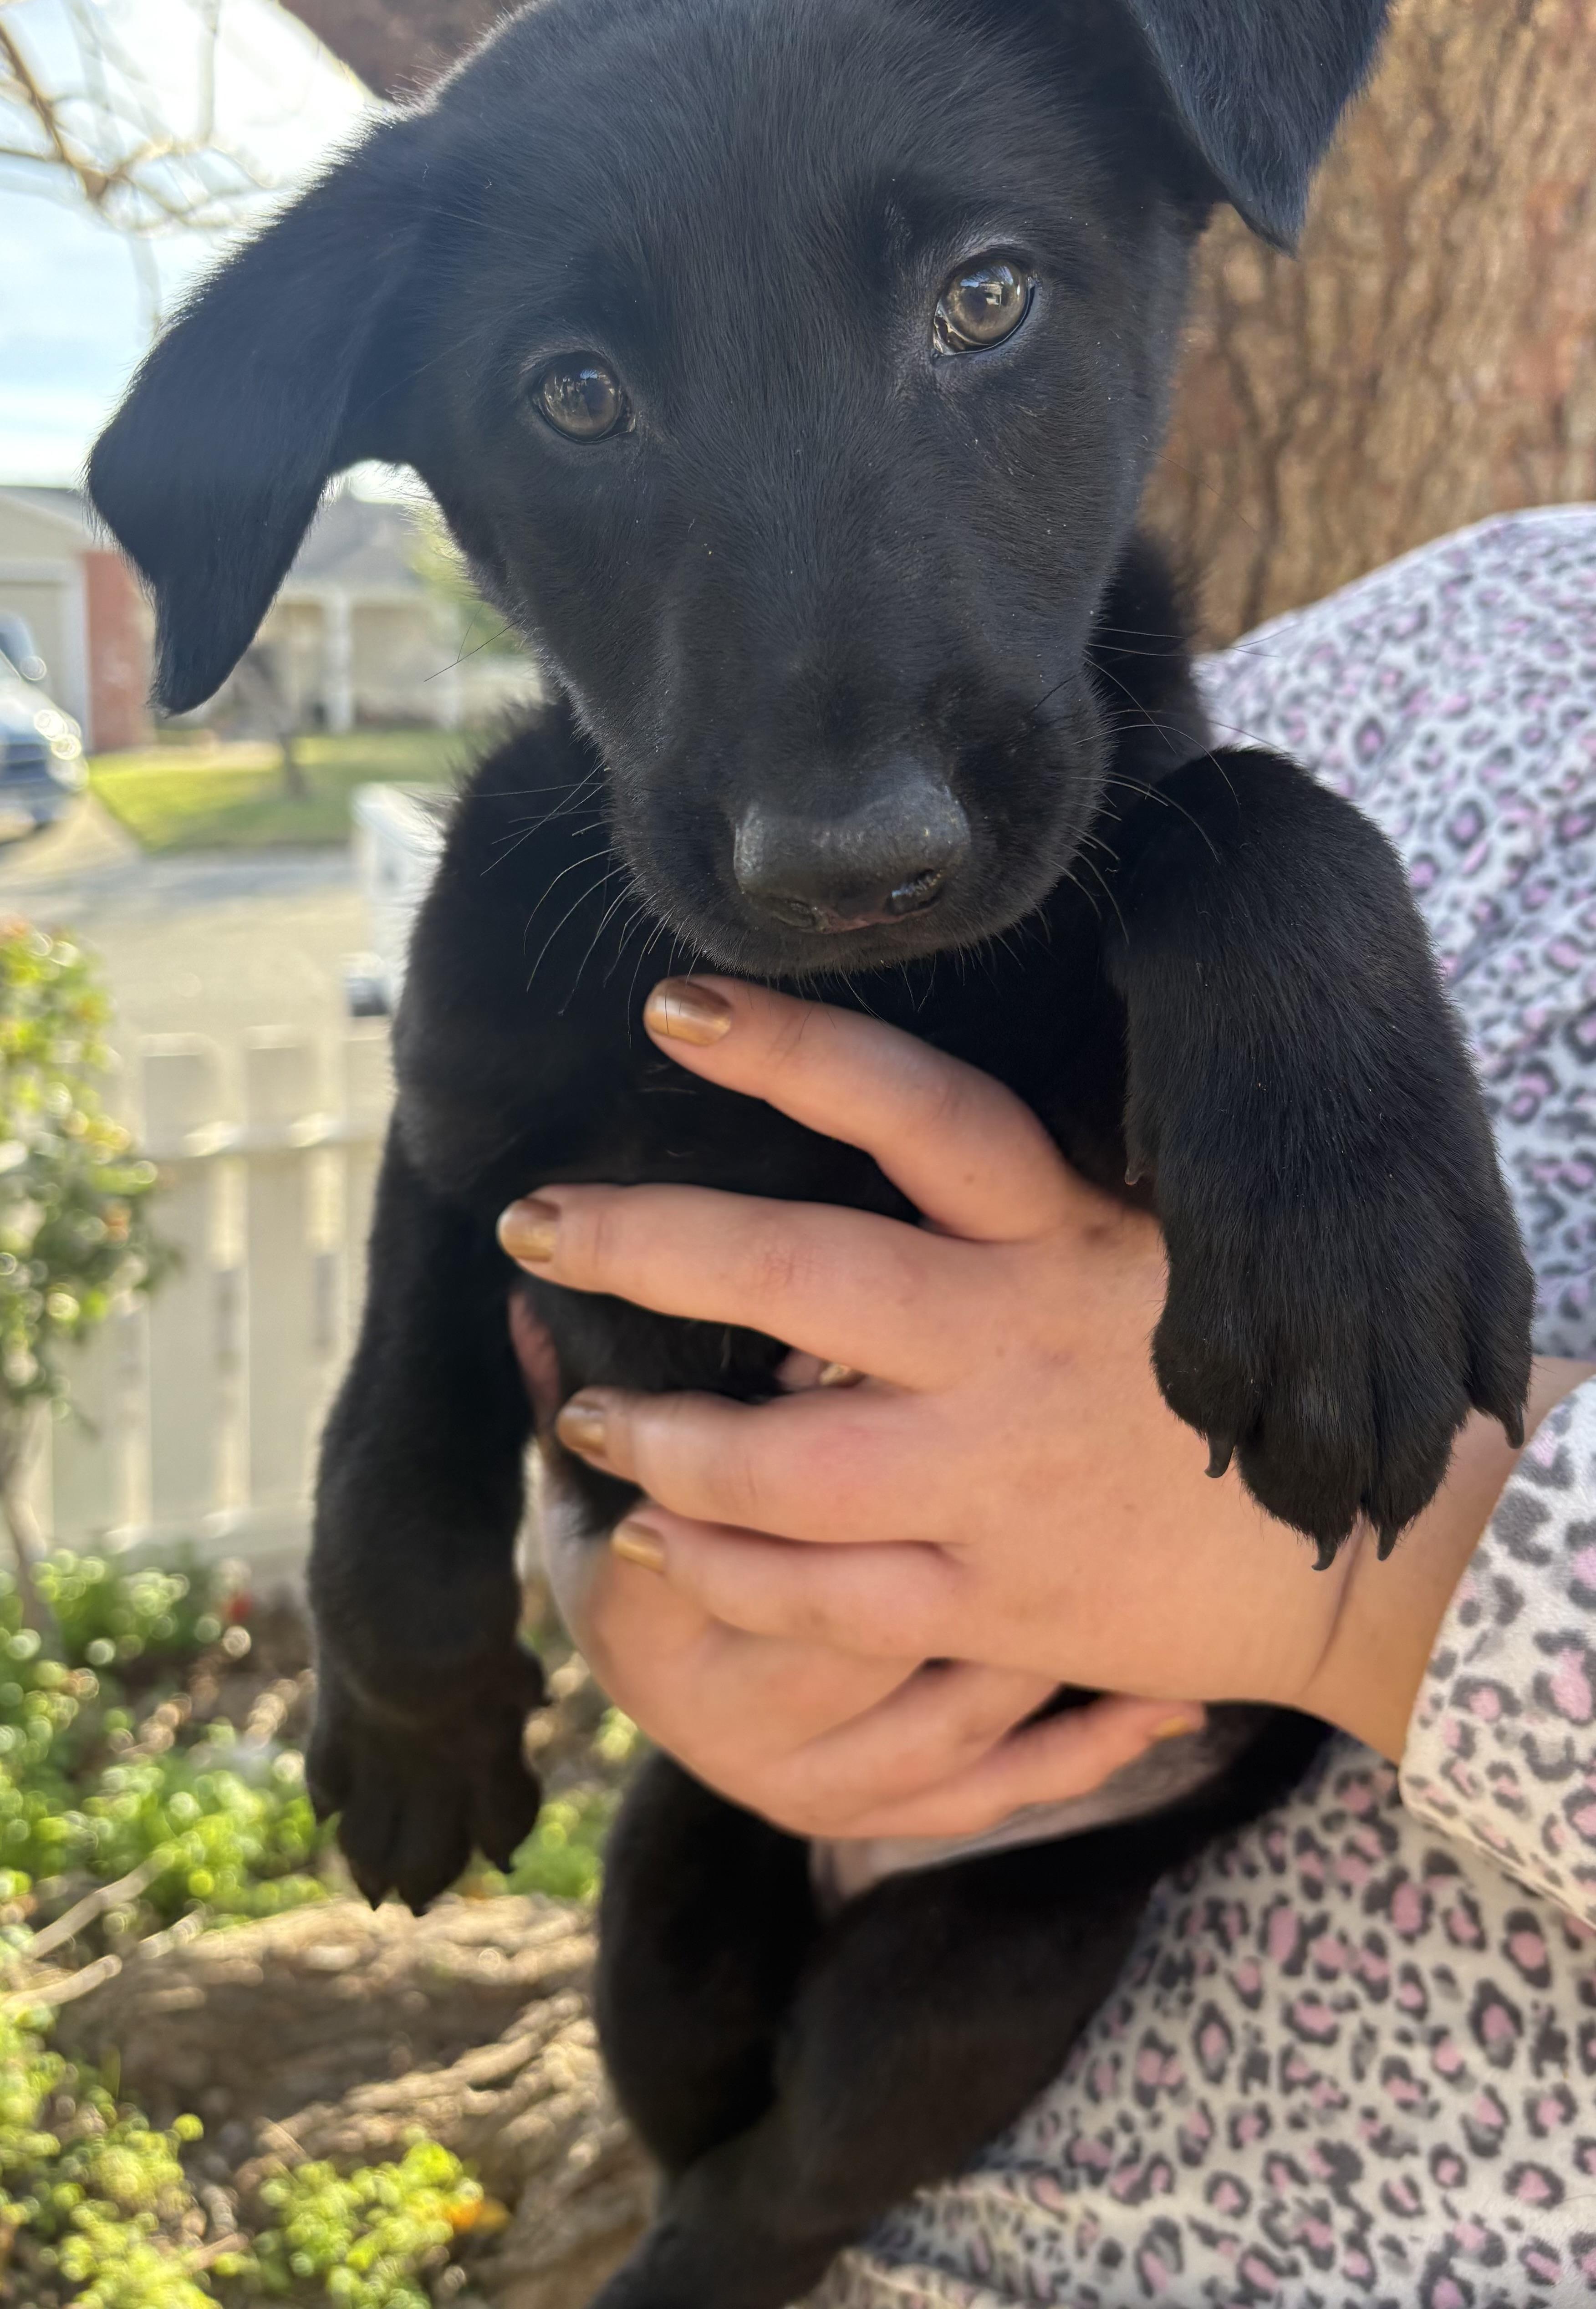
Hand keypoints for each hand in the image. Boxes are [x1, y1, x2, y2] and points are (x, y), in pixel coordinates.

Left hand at [504, 979, 1577, 1811]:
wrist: (1358, 1548)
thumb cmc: (1209, 1365)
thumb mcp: (1136, 1245)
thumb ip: (1007, 1201)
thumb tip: (852, 1128)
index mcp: (1057, 1235)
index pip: (915, 1109)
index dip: (790, 1048)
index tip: (671, 1004)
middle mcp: (1014, 1344)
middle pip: (801, 1274)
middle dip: (644, 1241)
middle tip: (532, 1213)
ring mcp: (998, 1485)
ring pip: (780, 1464)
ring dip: (657, 1438)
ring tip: (582, 1410)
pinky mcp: (993, 1606)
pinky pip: (819, 1601)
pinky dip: (719, 1574)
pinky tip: (651, 1543)